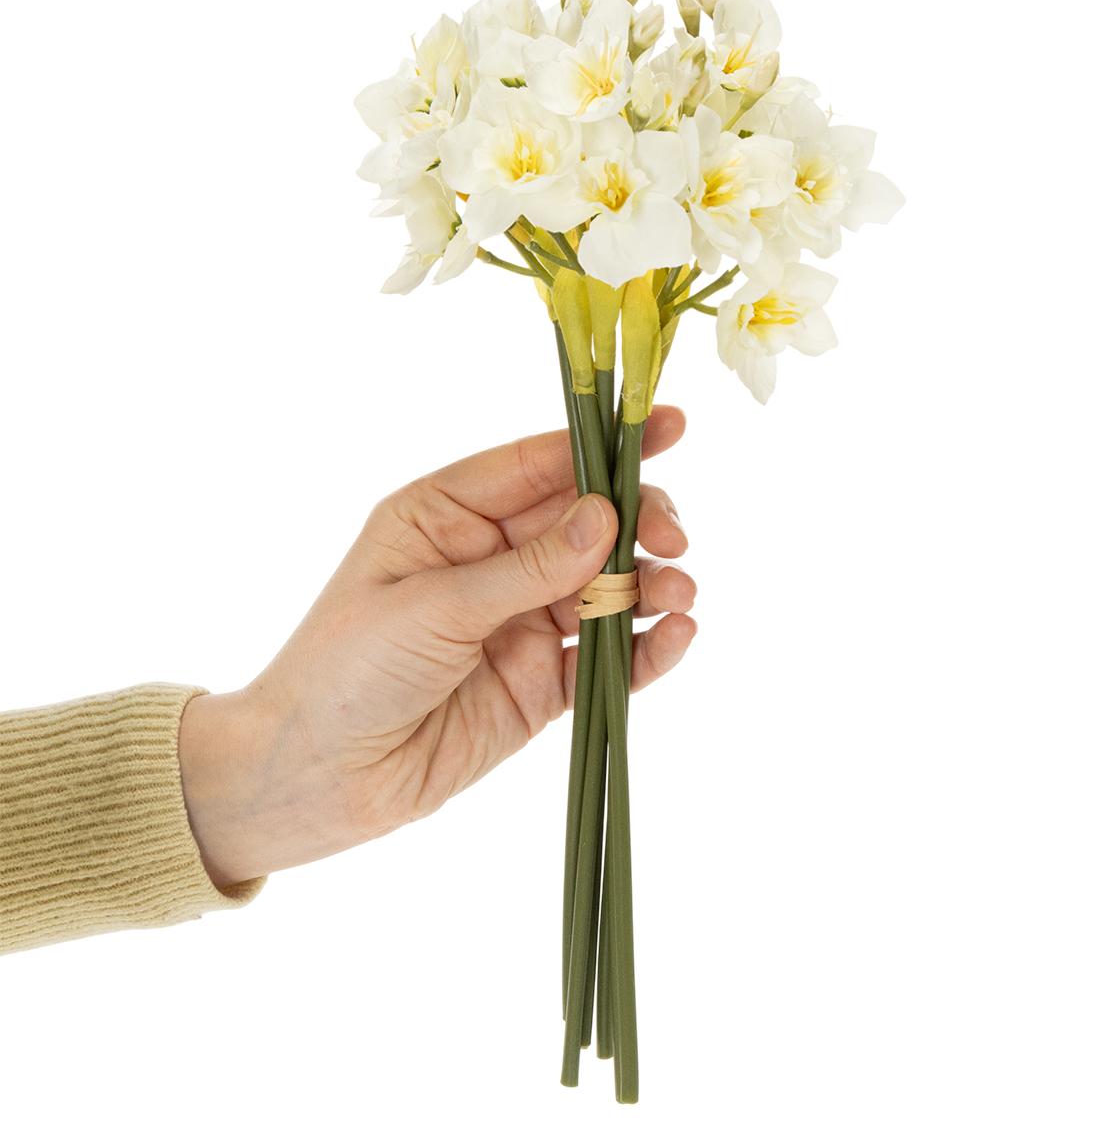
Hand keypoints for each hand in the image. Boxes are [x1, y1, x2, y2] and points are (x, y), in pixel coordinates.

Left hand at [178, 407, 696, 887]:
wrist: (317, 778)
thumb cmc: (346, 669)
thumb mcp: (433, 605)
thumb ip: (528, 567)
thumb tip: (607, 516)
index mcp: (449, 515)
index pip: (539, 465)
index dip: (605, 447)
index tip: (671, 427)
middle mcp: (492, 559)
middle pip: (588, 523)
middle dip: (639, 524)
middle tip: (673, 541)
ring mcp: (521, 621)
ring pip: (608, 588)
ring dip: (653, 585)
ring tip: (680, 595)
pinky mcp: (543, 683)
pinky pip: (607, 656)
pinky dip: (647, 647)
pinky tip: (677, 637)